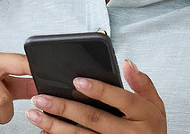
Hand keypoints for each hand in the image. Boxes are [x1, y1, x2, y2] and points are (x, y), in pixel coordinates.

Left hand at [25, 60, 165, 132]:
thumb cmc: (151, 129)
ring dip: (55, 125)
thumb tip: (127, 63)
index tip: (77, 80)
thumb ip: (142, 84)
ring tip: (34, 114)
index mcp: (145, 116)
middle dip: (65, 107)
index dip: (100, 90)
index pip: (122, 99)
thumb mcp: (155, 105)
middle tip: (41, 97)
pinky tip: (44, 132)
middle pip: (94, 118)